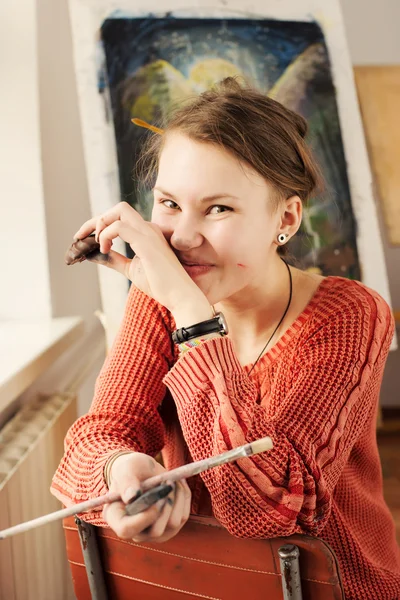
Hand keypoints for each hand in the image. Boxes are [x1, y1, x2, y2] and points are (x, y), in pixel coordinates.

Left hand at [74, 202, 210, 318]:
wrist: (180, 296)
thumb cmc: (161, 284)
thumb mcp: (131, 269)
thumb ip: (114, 259)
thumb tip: (93, 254)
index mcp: (146, 233)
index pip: (119, 217)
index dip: (98, 224)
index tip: (84, 238)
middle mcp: (148, 228)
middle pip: (117, 208)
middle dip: (95, 220)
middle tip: (80, 237)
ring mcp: (148, 233)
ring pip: (118, 211)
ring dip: (99, 225)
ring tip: (96, 245)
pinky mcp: (146, 242)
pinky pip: (119, 227)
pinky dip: (106, 235)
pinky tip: (105, 249)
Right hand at [103, 452, 190, 542]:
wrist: (143, 471)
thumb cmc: (131, 469)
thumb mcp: (127, 468)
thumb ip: (127, 480)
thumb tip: (131, 496)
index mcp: (116, 518)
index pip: (127, 529)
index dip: (143, 516)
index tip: (156, 497)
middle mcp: (135, 530)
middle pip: (156, 531)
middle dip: (166, 504)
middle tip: (167, 481)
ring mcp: (154, 532)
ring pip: (173, 524)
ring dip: (176, 498)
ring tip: (171, 481)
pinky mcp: (170, 527)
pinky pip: (183, 516)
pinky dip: (184, 497)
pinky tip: (176, 484)